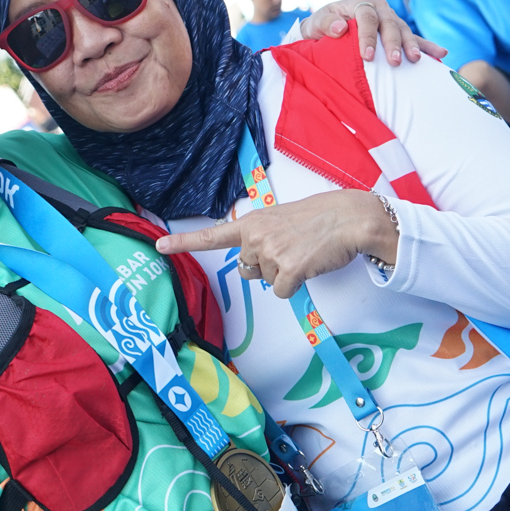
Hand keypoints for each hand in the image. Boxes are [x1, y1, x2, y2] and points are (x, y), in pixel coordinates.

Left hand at [156, 191, 396, 296]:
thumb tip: (254, 265)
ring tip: (304, 252)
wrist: (350, 218)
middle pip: (249, 269)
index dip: (184, 243)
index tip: (159, 247)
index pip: (213, 236)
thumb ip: (261, 237)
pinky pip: (282, 291)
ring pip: (267, 281)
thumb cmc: (321, 219)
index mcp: (253, 223)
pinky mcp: (288, 269)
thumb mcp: (282, 220)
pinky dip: (296, 284)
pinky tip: (309, 265)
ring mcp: (271, 253)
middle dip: (268, 266)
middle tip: (292, 248)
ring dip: (285, 273)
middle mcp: (256, 237)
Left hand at [301, 0, 446, 64]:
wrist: (326, 29)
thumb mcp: (315, 23)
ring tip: (416, 59)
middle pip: (389, 23)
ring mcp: (390, 19)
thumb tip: (340, 27)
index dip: (368, 36)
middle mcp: (378, 8)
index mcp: (359, 3)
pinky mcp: (397, 31)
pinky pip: (413, 38)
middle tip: (395, 61)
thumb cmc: (320, 26)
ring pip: (403, 30)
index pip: (366, 17)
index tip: (367, 56)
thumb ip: (325, 23)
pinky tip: (441, 53)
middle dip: (393, 42)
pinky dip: (427, 46)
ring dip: (411, 44)